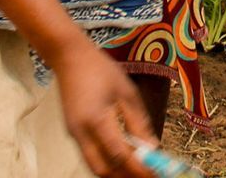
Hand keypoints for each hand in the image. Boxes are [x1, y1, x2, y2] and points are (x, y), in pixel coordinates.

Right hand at [52, 38, 155, 177]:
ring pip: (94, 167)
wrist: (70, 59)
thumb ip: (139, 122)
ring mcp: (74, 135)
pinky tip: (123, 159)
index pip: (119, 154)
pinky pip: (90, 156)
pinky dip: (107, 163)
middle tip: (147, 175)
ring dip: (115, 173)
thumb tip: (152, 147)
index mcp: (96, 120)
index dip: (138, 168)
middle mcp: (81, 133)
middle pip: (103, 170)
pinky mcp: (72, 133)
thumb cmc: (101, 70)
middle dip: (125, 177)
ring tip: (137, 171)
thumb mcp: (127, 92)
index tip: (155, 173)